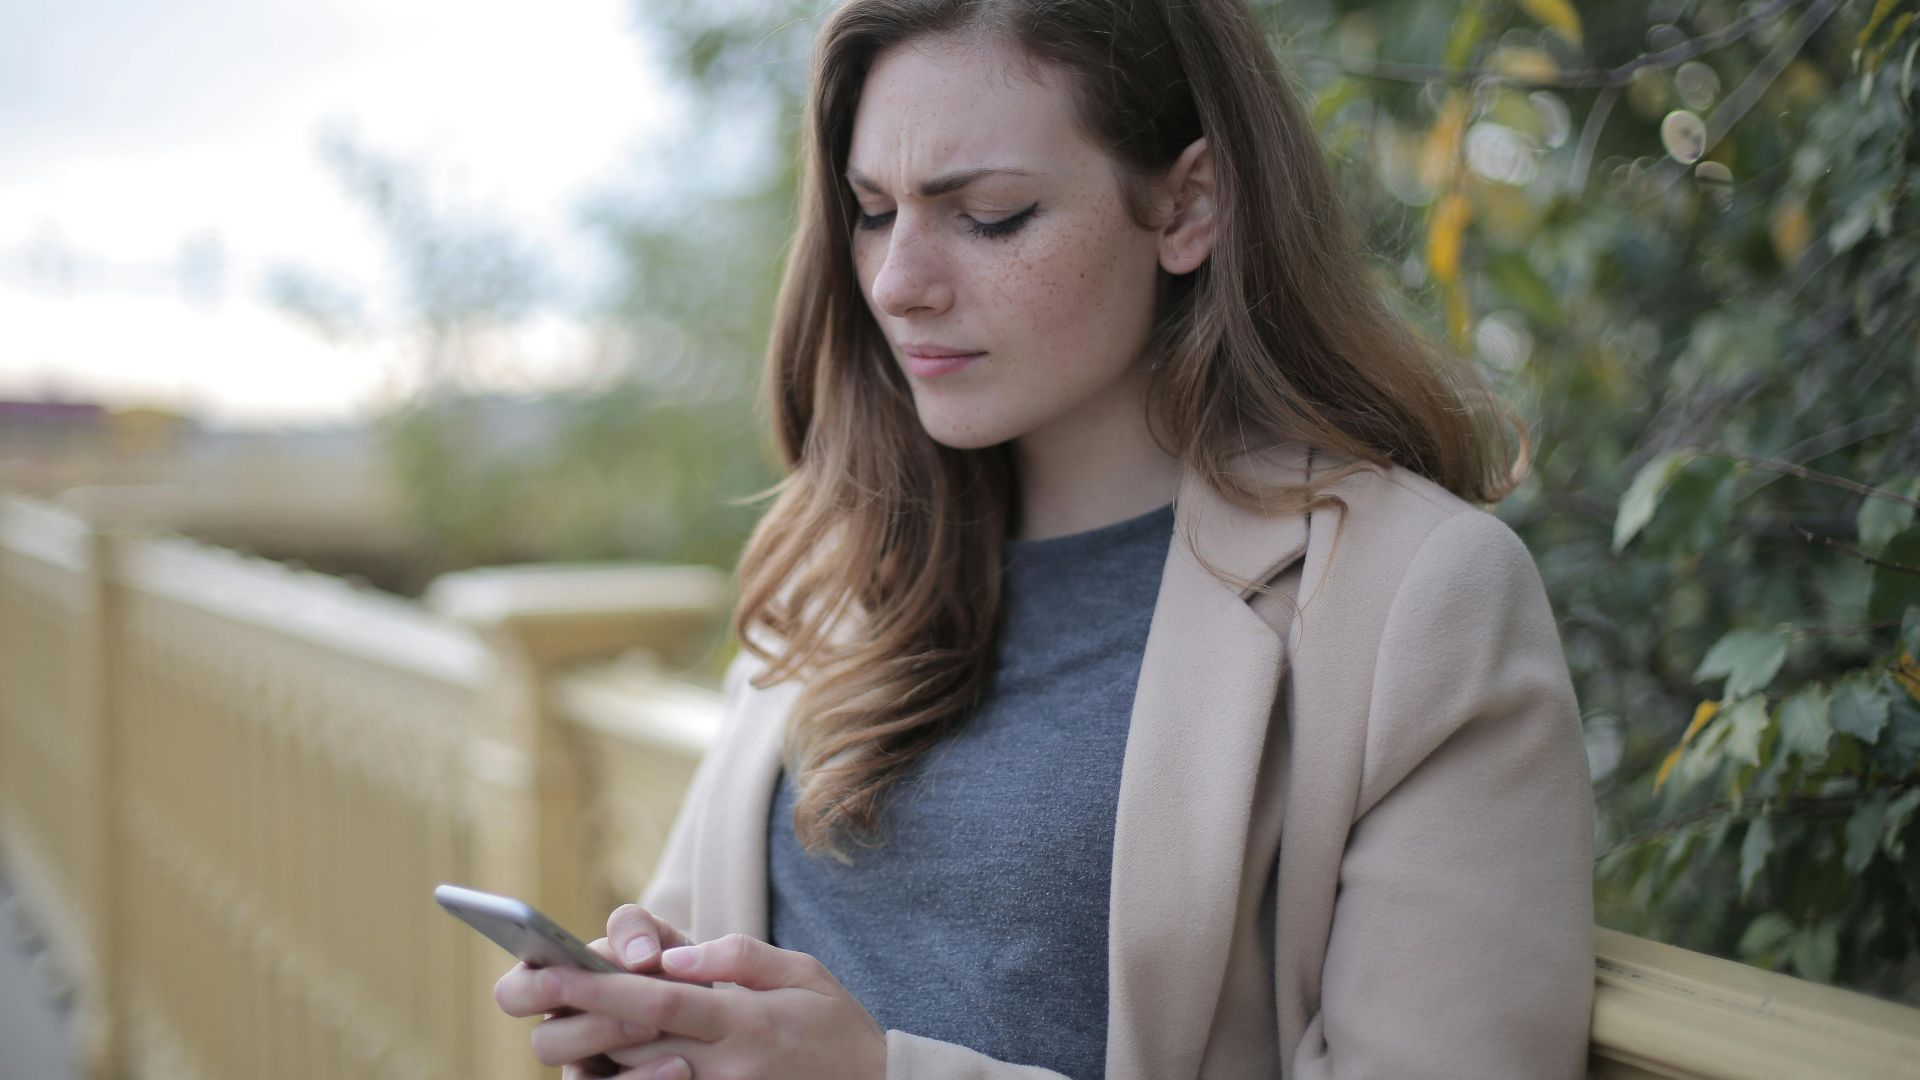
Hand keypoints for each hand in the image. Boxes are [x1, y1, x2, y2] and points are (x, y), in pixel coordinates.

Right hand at [494, 905, 704, 1074]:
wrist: (707, 1008)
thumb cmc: (669, 965)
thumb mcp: (657, 938)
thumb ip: (637, 929)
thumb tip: (637, 956)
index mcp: (556, 988)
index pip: (514, 992)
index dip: (532, 986)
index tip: (563, 973)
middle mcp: (563, 1033)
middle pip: (543, 1042)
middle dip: (583, 1023)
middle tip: (624, 1008)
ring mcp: (585, 1068)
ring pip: (576, 1074)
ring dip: (612, 1044)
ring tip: (657, 1027)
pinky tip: (679, 1065)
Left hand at [538, 933, 886, 1079]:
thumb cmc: (836, 1024)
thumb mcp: (803, 971)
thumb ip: (738, 956)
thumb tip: (675, 955)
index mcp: (743, 1021)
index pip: (657, 1002)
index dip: (596, 986)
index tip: (547, 969)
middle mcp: (724, 1066)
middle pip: (628, 1045)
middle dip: (570, 1019)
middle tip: (524, 993)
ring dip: (586, 1055)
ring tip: (554, 1027)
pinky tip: (598, 1062)